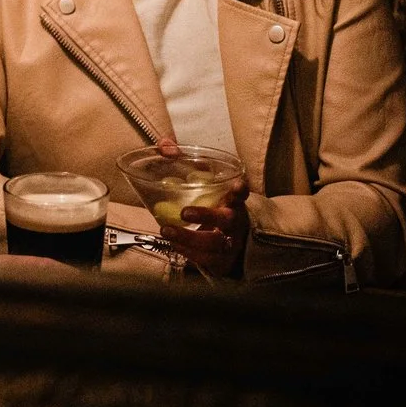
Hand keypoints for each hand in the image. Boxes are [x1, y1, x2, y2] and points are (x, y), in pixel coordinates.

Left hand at [155, 140, 247, 276]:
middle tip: (184, 212)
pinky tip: (173, 243)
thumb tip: (164, 145)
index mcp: (232, 202)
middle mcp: (234, 223)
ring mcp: (230, 244)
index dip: (240, 191)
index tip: (238, 185)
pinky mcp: (221, 261)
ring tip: (166, 230)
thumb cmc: (211, 207)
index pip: (241, 195)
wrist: (228, 244)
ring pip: (214, 243)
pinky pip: (206, 260)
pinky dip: (188, 252)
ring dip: (189, 238)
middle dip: (207, 216)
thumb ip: (182, 162)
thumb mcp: (200, 184)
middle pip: (227, 220)